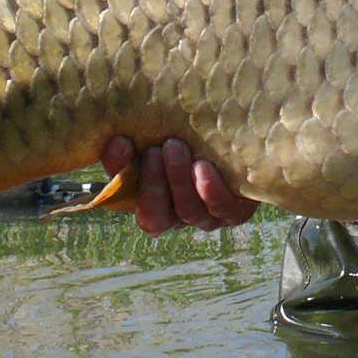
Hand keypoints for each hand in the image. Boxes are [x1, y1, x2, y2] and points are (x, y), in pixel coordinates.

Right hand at [99, 136, 257, 236]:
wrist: (239, 141)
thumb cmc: (190, 140)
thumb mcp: (158, 140)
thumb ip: (132, 147)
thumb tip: (118, 141)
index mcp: (152, 203)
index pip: (123, 200)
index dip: (123, 179)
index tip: (123, 144)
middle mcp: (178, 216)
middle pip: (157, 217)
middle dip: (152, 184)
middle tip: (154, 150)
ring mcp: (207, 216)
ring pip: (189, 211)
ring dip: (179, 180)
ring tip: (176, 148)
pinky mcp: (236, 211)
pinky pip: (223, 210)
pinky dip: (211, 191)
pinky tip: (203, 167)